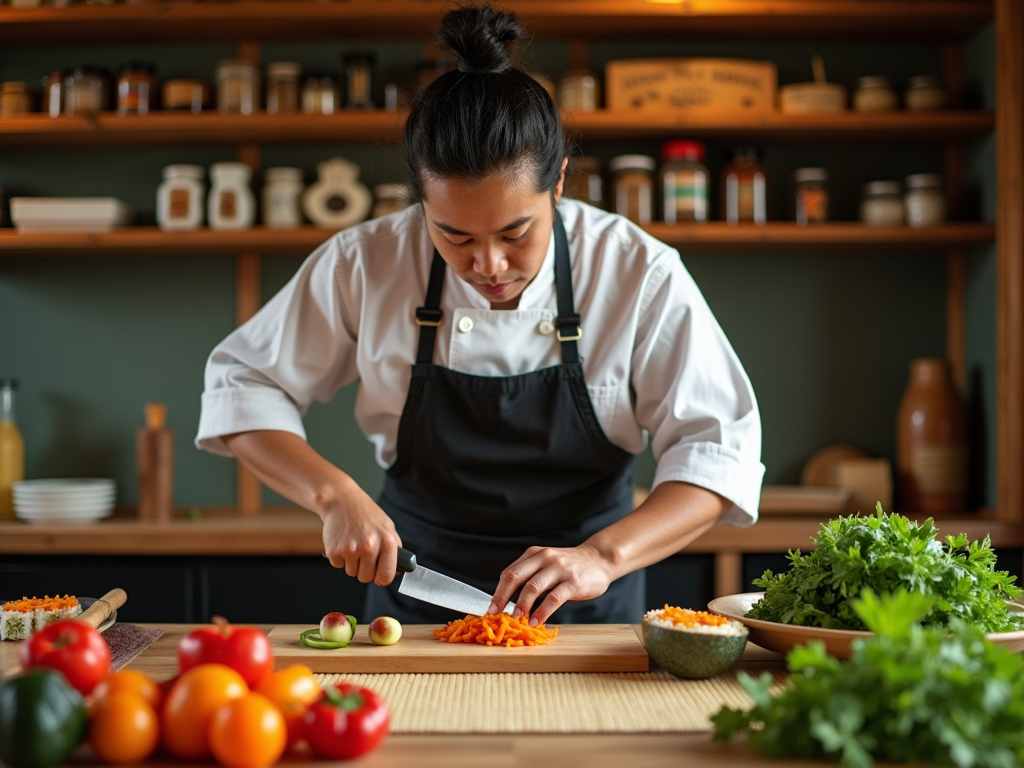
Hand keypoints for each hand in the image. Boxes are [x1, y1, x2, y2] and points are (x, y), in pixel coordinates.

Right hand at [321, 483, 401, 586]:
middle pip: (366, 578)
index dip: (382, 578)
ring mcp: (350, 549)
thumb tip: (397, 571)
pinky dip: (340, 558)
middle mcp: (369, 546)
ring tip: (353, 544)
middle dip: (365, 569)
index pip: (386, 575)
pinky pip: (338, 566)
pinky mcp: (334, 551)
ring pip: (352, 573)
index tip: (379, 576)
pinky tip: (343, 542)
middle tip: (363, 553)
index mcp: (386, 541)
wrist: (341, 501)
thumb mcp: (387, 527)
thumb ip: (394, 549)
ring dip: (352, 563)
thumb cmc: (366, 514)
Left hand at [487, 544, 613, 625]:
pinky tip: (537, 621)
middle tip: (497, 615)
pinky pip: (554, 598)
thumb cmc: (570, 566)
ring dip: (522, 605)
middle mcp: (544, 558)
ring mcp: (559, 569)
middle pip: (516, 577)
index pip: (509, 573)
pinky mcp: (573, 582)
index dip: (498, 591)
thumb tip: (508, 601)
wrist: (600, 559)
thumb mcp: (547, 564)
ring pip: (533, 587)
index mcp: (534, 554)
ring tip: (517, 620)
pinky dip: (543, 612)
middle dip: (503, 598)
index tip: (491, 609)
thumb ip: (530, 576)